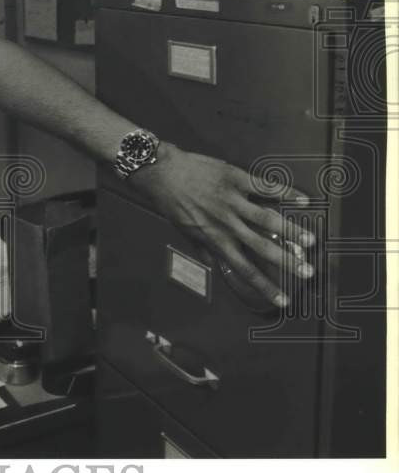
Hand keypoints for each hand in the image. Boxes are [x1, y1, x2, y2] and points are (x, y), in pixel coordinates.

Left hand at [129, 142, 313, 306]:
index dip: (265, 286)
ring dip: (291, 230)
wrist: (161, 173)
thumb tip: (215, 265)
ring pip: (268, 218)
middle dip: (287, 261)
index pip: (244, 269)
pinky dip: (285, 191)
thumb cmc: (172, 203)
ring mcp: (232, 200)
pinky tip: (303, 199)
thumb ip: (204, 249)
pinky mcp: (235, 178)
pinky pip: (264, 186)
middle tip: (308, 271)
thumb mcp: (184, 231)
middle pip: (262, 247)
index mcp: (215, 239)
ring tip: (311, 240)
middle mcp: (227, 223)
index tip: (283, 299)